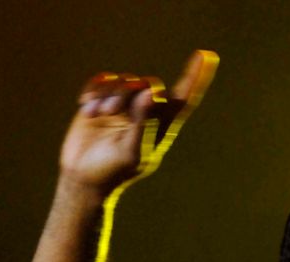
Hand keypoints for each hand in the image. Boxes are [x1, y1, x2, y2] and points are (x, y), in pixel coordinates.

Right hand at [58, 49, 218, 194]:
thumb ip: (142, 124)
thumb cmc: (113, 172)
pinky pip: (102, 80)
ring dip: (110, 94)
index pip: (183, 99)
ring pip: (124, 80)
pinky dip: (95, 91)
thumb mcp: (131, 152)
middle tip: (111, 112)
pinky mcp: (101, 101)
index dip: (195, 77)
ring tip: (99, 115)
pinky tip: (88, 109)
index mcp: (161, 127)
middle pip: (147, 84)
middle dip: (129, 93)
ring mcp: (123, 105)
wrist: (83, 178)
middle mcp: (145, 112)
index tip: (206, 56)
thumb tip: (150, 95)